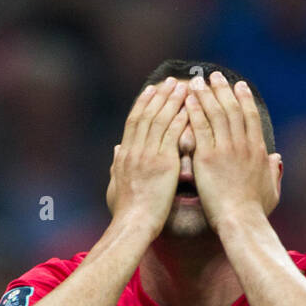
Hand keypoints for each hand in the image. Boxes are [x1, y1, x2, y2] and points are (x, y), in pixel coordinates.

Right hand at [105, 77, 189, 236]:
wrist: (133, 225)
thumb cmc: (126, 213)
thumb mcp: (114, 186)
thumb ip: (116, 166)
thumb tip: (115, 151)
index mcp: (124, 155)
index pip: (134, 121)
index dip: (143, 103)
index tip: (151, 90)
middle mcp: (135, 150)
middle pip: (147, 114)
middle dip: (159, 95)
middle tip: (170, 80)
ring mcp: (148, 155)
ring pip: (161, 120)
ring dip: (172, 100)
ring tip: (184, 86)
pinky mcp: (163, 163)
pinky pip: (173, 134)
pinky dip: (181, 118)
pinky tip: (191, 107)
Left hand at [185, 71, 279, 232]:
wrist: (241, 221)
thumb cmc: (256, 212)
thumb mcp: (272, 190)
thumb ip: (274, 172)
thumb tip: (276, 159)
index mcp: (257, 151)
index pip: (250, 117)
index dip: (244, 99)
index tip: (238, 86)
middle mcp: (243, 145)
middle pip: (232, 109)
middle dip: (223, 89)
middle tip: (214, 76)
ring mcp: (225, 149)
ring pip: (215, 113)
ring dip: (206, 94)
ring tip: (196, 81)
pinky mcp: (208, 157)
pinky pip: (200, 127)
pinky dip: (194, 111)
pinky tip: (187, 99)